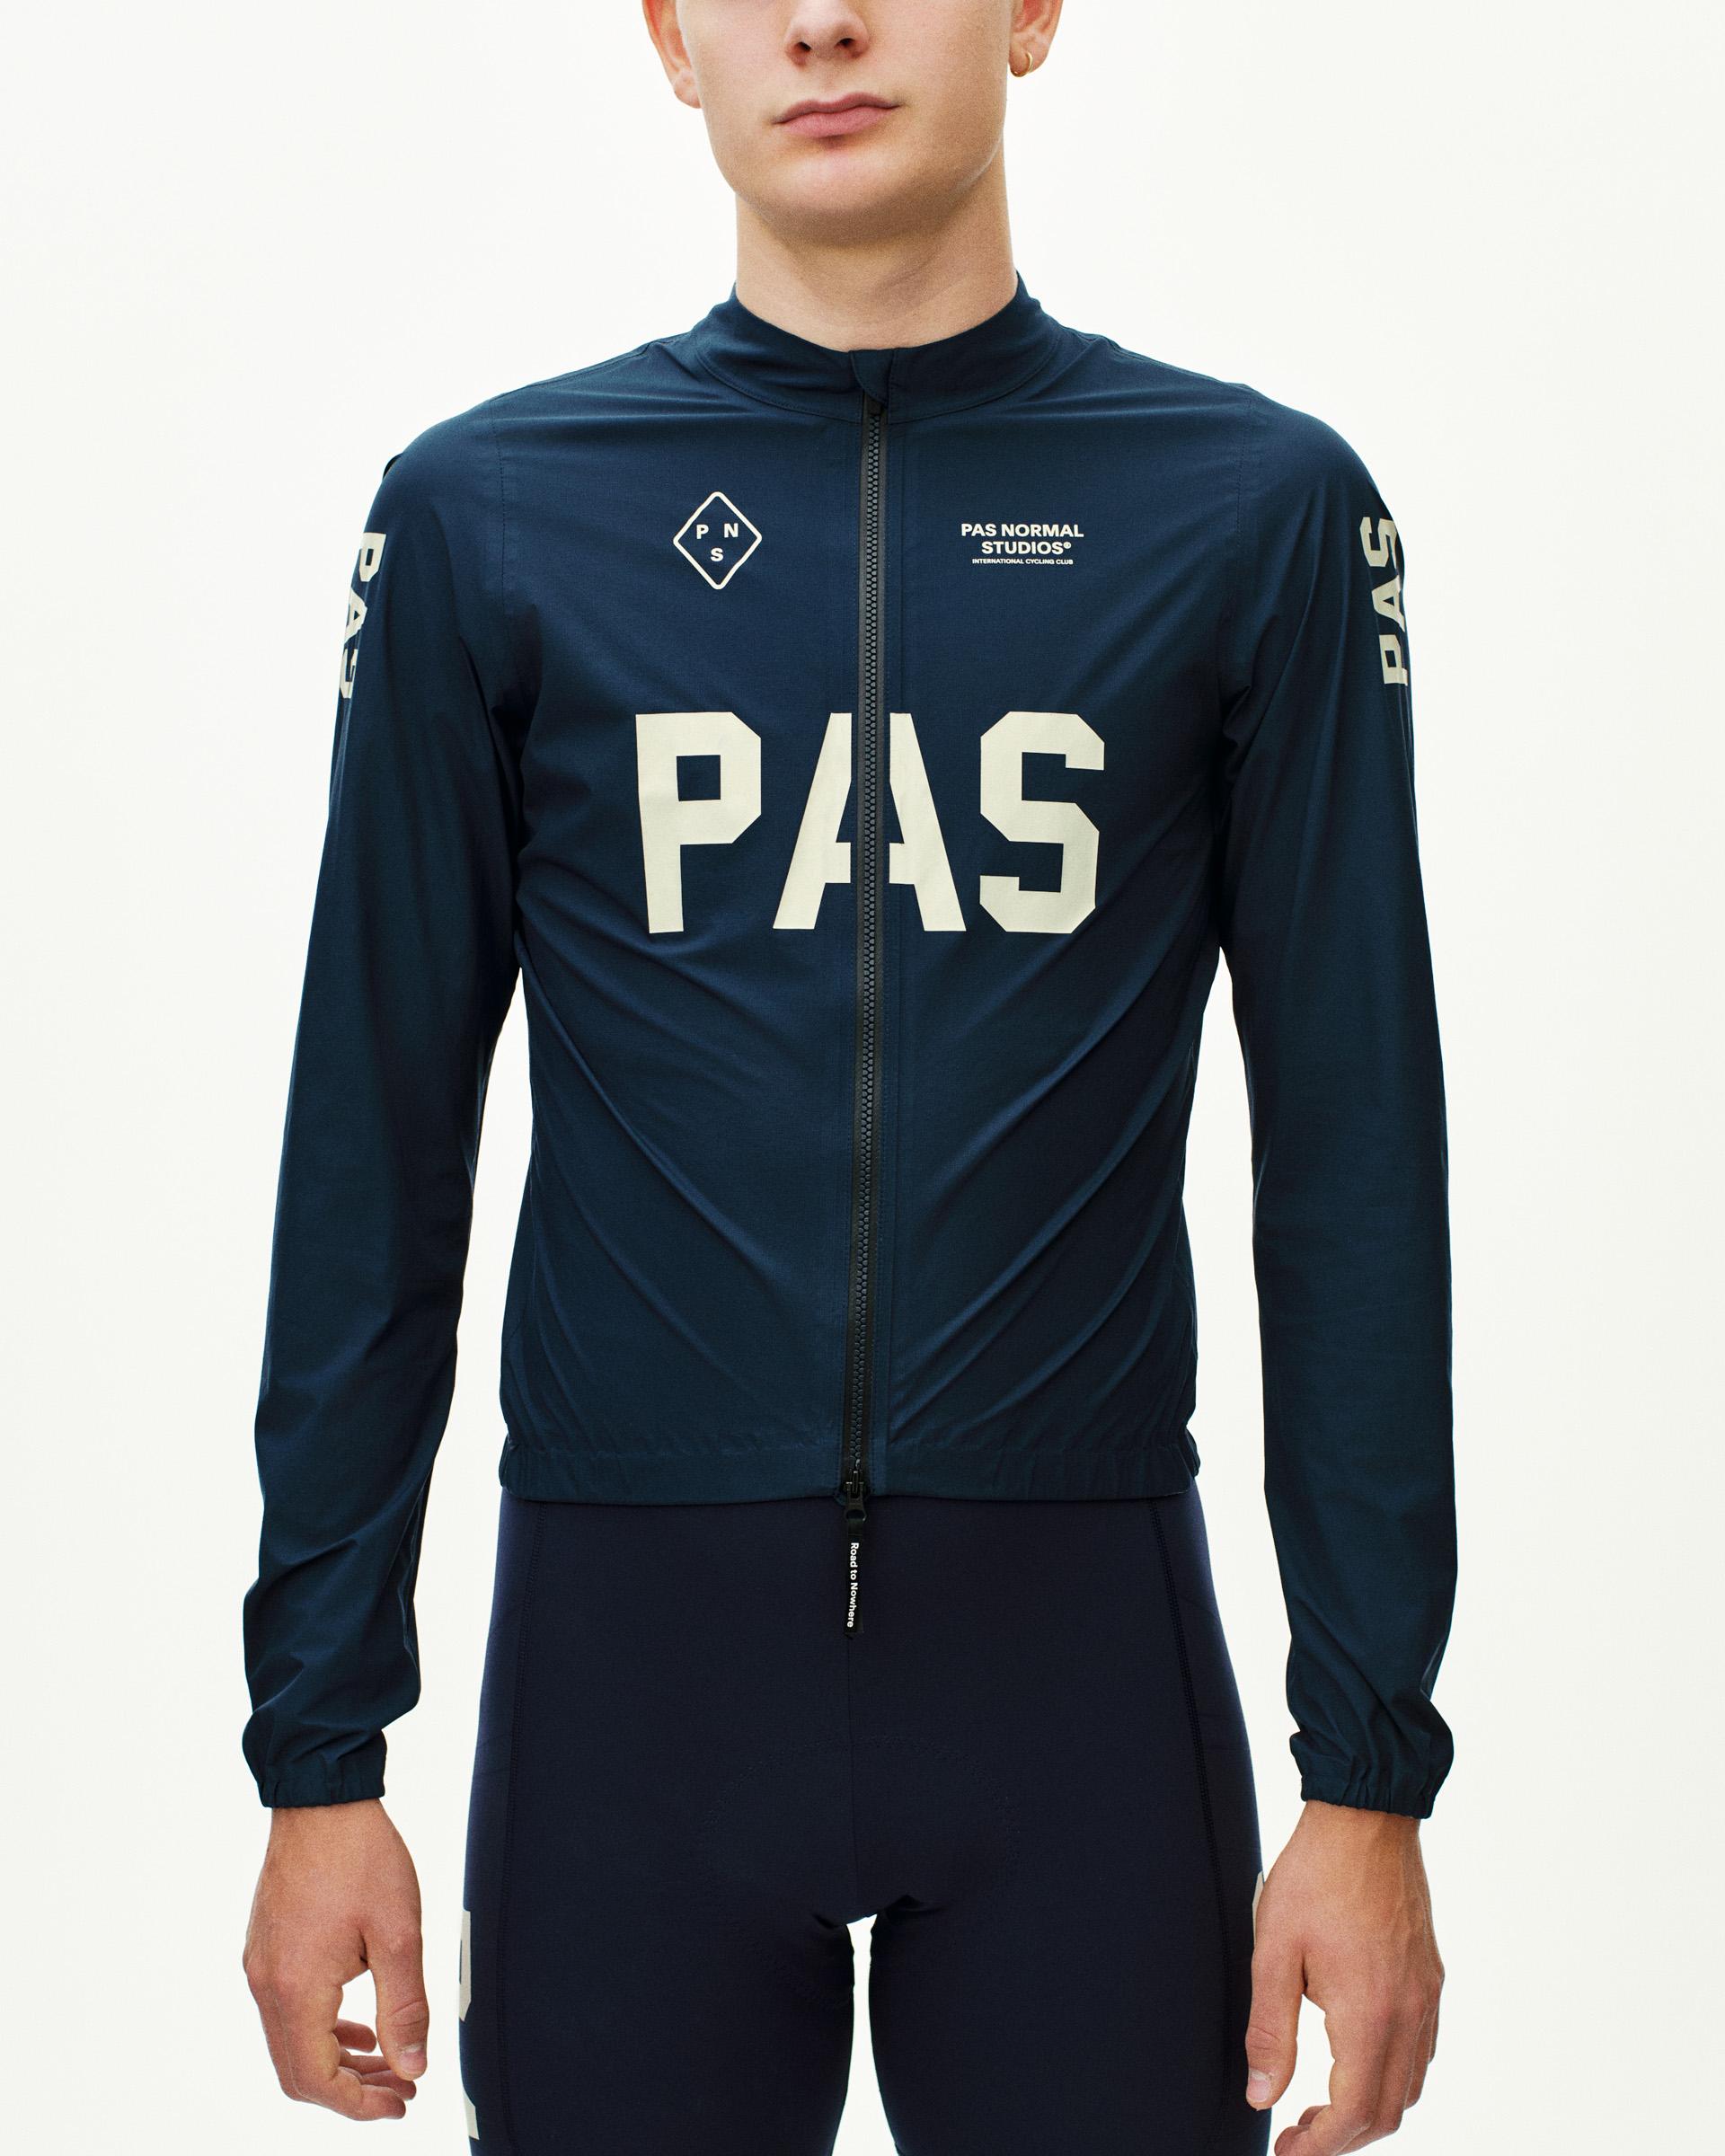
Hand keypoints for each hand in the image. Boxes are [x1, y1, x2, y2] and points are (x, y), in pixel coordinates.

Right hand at [243, 1797, 429, 2119]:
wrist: (321, 1799)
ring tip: (386, 2060)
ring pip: (291, 2043)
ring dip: (337, 2060)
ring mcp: (260, 1965)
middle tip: (399, 2089)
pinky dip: (321, 2029)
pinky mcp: (265, 1947)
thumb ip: (406, 2007)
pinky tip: (357, 2022)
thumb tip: (412, 2067)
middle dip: (350, 2089)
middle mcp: (267, 1984)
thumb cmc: (360, 1855)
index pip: (317, 2079)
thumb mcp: (398, 1933)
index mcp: (296, 1988)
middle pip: (298, 2071)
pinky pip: (286, 2010)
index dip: (359, 2103)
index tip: (401, 2102)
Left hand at [1244, 1800, 1442, 2152]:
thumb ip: (1270, 2031)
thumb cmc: (1315, 1875)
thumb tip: (1262, 2095)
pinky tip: (1354, 2061)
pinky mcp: (1430, 1977)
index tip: (1287, 2151)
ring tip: (1320, 2107)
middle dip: (1342, 2137)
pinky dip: (1391, 2076)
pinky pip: (1422, 2051)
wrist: (1366, 1817)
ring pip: (1410, 2085)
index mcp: (1369, 2013)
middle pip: (1388, 2111)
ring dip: (1368, 2110)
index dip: (1320, 2145)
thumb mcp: (1274, 1951)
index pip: (1355, 2111)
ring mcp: (1426, 1995)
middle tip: (1296, 2137)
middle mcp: (1409, 2013)